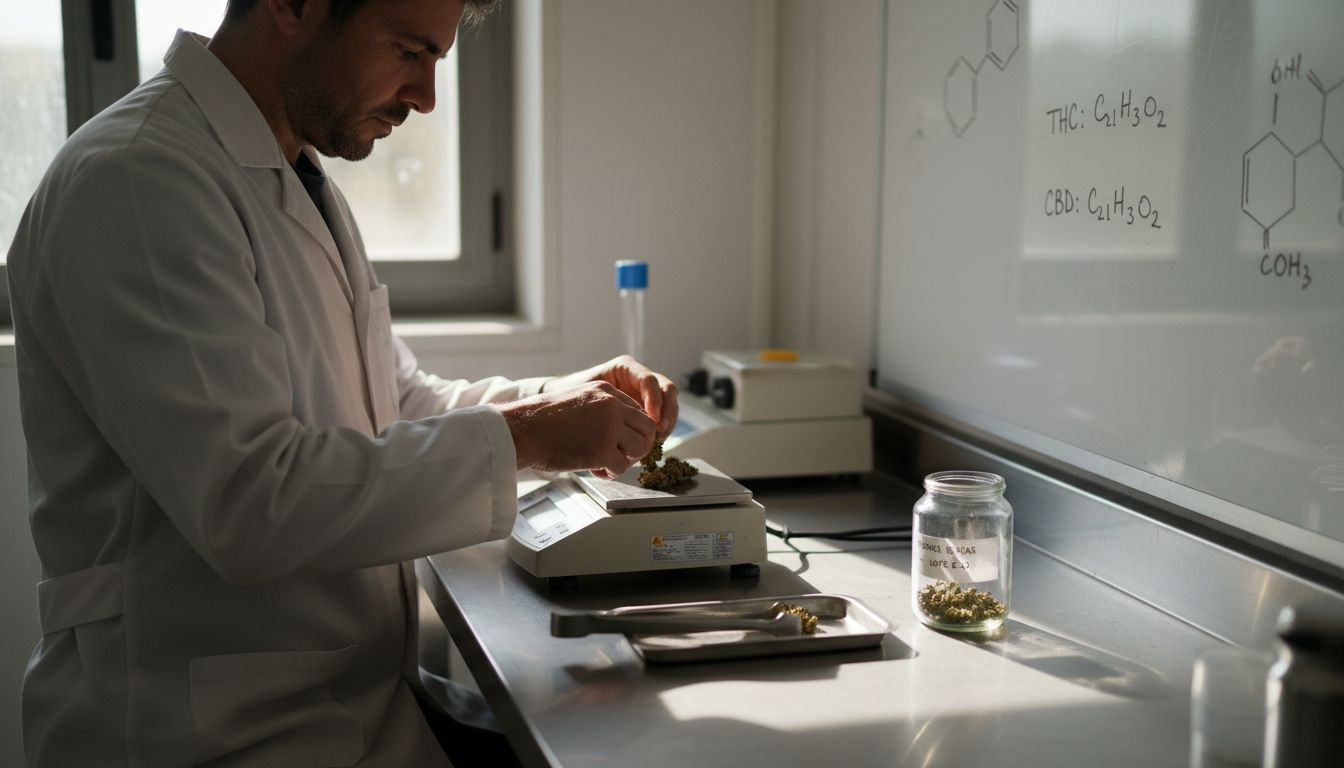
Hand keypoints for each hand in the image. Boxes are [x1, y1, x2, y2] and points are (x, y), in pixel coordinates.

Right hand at [497, 381, 656, 476]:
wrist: (522, 429)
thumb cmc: (542, 419)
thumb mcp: (576, 399)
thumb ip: (599, 407)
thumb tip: (617, 426)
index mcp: (605, 391)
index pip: (638, 410)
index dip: (634, 430)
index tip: (624, 441)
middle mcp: (611, 406)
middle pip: (647, 428)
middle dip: (639, 445)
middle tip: (624, 455)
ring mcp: (608, 428)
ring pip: (640, 447)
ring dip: (627, 459)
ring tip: (609, 464)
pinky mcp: (601, 450)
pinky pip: (622, 466)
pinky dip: (612, 472)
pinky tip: (598, 471)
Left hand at [542, 355, 679, 438]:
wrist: (565, 405)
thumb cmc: (572, 395)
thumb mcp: (584, 393)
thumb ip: (601, 399)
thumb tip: (616, 419)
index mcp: (625, 369)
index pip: (649, 380)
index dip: (654, 399)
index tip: (651, 419)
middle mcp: (639, 379)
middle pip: (667, 390)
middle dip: (668, 411)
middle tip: (660, 430)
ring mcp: (645, 395)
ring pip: (669, 405)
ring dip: (668, 423)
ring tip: (658, 440)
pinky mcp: (647, 411)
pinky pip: (661, 419)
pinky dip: (660, 432)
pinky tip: (651, 444)